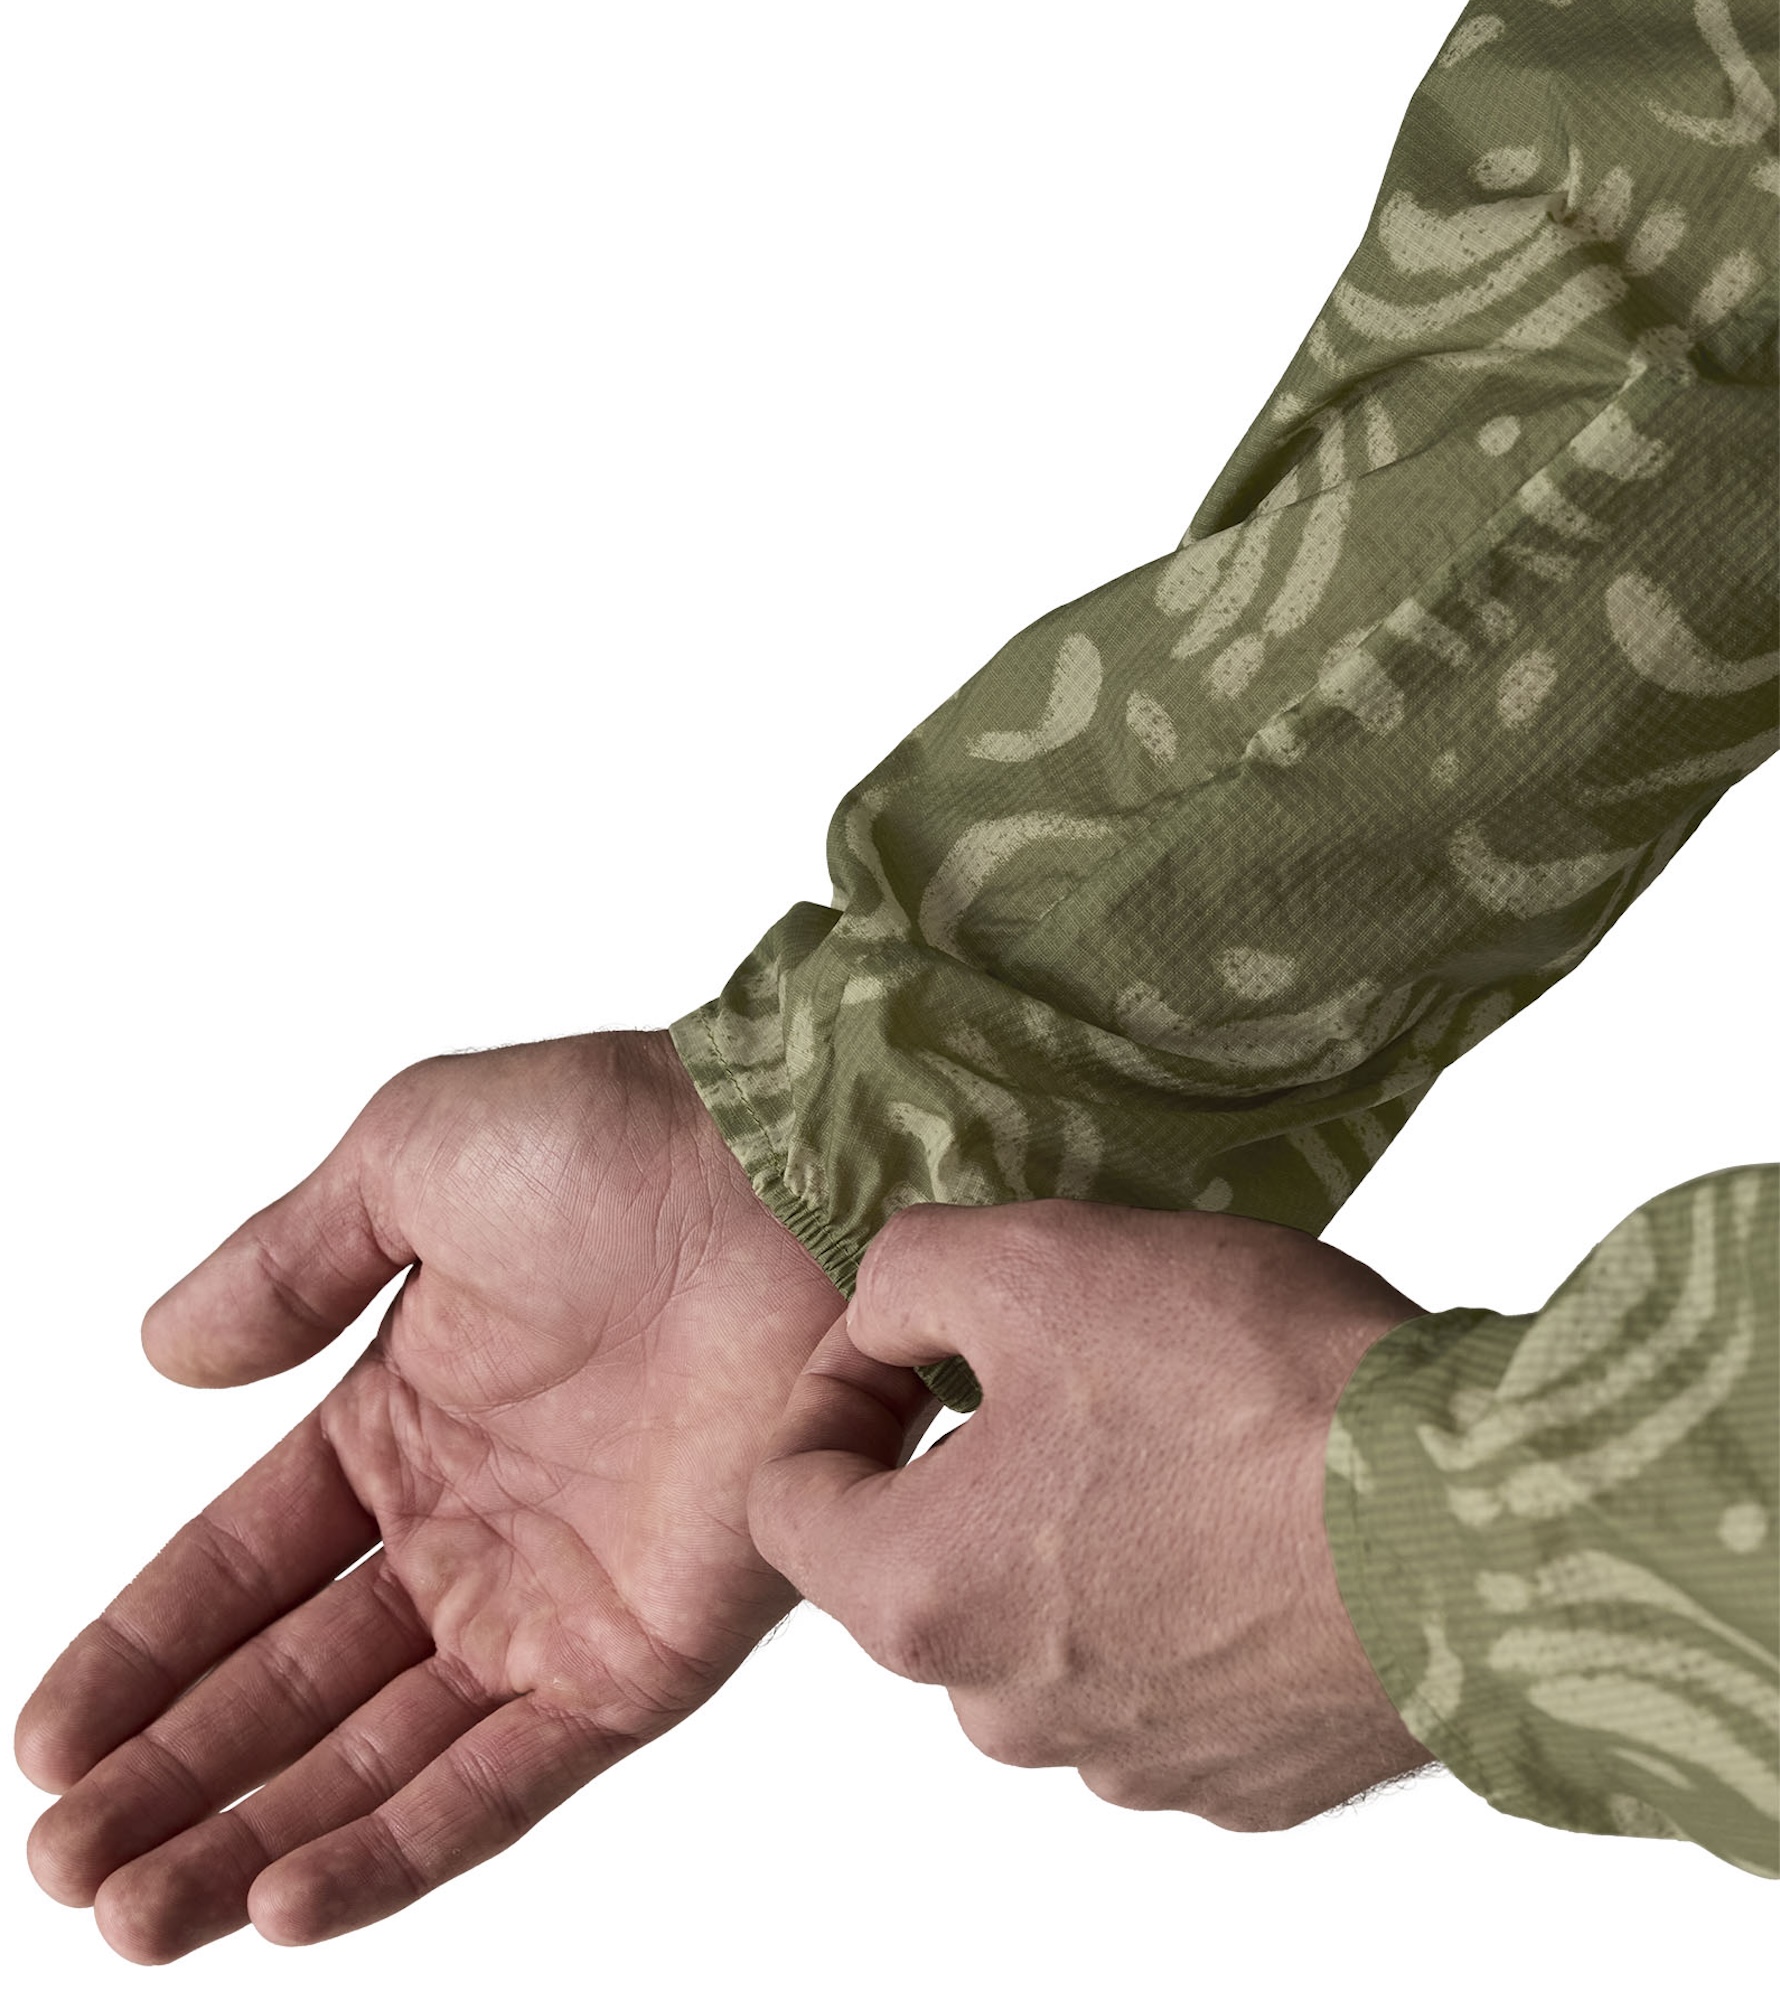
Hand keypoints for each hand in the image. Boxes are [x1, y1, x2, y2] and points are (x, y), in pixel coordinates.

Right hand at [17, 1030, 843, 1959]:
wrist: (797, 1174)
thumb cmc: (622, 1138)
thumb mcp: (408, 1160)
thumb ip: (286, 1266)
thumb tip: (160, 1356)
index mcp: (409, 1415)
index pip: (244, 1565)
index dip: (145, 1652)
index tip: (44, 1739)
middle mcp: (473, 1523)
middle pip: (294, 1682)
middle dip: (176, 1773)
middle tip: (65, 1859)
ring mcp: (556, 1596)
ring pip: (379, 1753)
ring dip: (254, 1835)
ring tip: (129, 1908)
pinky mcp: (644, 1653)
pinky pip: (507, 1777)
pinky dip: (396, 1844)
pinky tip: (282, 1902)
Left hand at [749, 1198, 1438, 1830]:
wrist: (1487, 1523)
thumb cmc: (1256, 1396)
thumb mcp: (1034, 1260)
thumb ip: (906, 1275)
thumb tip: (891, 1311)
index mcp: (919, 1598)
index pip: (786, 1500)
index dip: (833, 1391)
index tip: (913, 1338)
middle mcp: (1007, 1713)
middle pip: (922, 1564)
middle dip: (968, 1459)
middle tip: (1072, 1362)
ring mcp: (1135, 1762)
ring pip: (1048, 1620)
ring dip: (1082, 1529)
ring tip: (1186, 1430)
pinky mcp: (1249, 1776)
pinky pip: (1167, 1671)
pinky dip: (1186, 1595)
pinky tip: (1258, 1513)